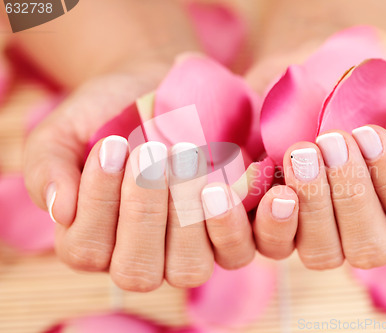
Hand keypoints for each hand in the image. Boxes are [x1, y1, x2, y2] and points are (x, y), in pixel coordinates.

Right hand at [24, 59, 254, 291]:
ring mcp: (185, 249)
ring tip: (188, 161)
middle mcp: (139, 255)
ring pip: (188, 269)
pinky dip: (231, 224)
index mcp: (93, 239)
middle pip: (138, 271)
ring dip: (186, 218)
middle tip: (151, 152)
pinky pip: (234, 251)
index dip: (98, 202)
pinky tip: (222, 184)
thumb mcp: (64, 132)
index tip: (113, 145)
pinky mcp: (224, 234)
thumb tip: (59, 211)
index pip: (87, 249)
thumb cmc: (106, 115)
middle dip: (143, 212)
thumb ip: (49, 168)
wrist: (156, 90)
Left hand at [250, 54, 385, 268]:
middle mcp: (368, 225)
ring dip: (312, 207)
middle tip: (331, 141)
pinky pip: (274, 246)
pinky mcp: (278, 224)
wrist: (309, 72)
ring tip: (300, 155)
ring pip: (322, 255)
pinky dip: (271, 222)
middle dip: (351, 194)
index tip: (371, 133)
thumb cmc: (372, 81)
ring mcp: (321, 230)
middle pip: (371, 249)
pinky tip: (271, 185)